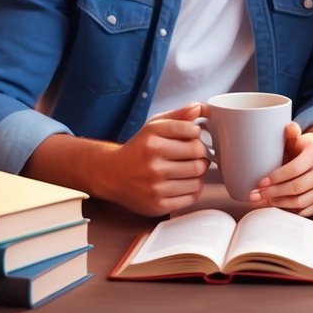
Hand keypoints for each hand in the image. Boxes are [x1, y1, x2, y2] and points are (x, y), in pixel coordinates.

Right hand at [104, 102, 209, 216]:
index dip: (196, 133)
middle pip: (197, 155)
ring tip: (191, 167)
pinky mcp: (158, 205)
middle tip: (196, 153)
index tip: (193, 135)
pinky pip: (192, 196)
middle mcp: (152, 163)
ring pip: (197, 177)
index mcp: (152, 140)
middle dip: (201, 153)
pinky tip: (186, 182)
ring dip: (199, 172)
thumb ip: (178, 116)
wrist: (111, 175)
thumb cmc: (138, 149)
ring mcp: (155, 186)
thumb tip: (199, 108)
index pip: (190, 130)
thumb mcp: (153, 127)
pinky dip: (194, 188)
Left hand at [249, 123, 312, 216]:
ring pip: (301, 202)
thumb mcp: (296, 140)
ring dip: (279, 203)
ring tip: (265, 201)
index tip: (260, 182)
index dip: (276, 178)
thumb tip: (289, 127)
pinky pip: (306, 211)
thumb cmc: (301, 151)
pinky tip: (278, 207)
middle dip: (273, 193)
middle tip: (256, 195)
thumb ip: (291, 133)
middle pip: (297, 187)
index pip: (294, 169)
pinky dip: (290, 211)